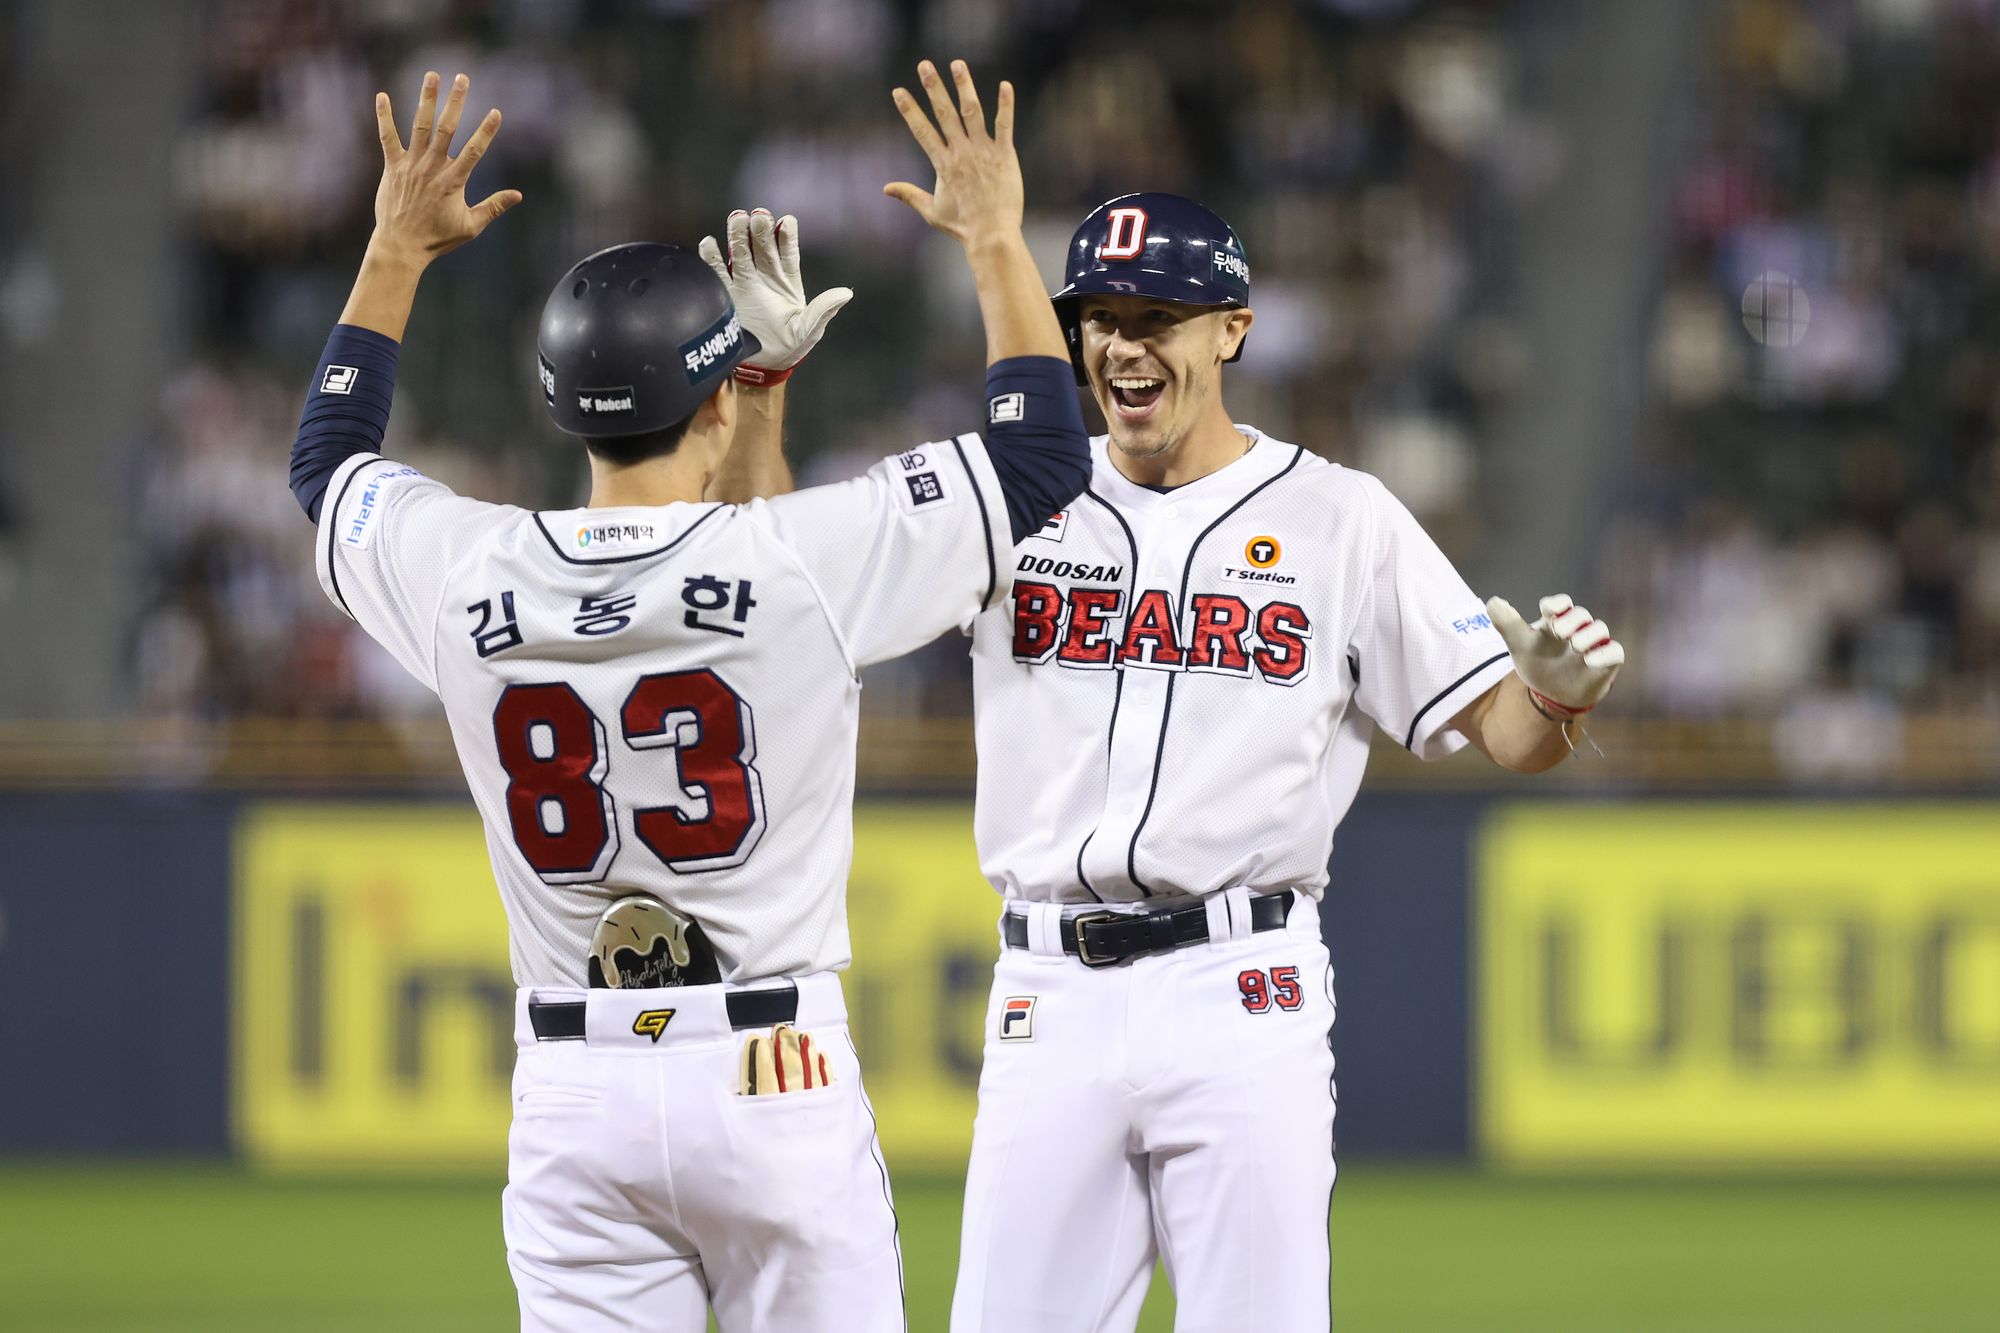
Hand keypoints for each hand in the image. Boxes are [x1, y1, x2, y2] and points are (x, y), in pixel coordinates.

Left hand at [368, 71, 520, 267]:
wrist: (401, 246)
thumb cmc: (438, 238)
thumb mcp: (471, 225)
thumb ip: (494, 207)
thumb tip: (518, 195)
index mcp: (453, 181)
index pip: (475, 150)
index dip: (487, 131)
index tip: (497, 112)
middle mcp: (432, 167)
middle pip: (447, 127)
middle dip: (456, 101)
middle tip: (463, 78)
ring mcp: (411, 164)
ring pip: (420, 125)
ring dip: (427, 98)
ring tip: (432, 75)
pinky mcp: (392, 166)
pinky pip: (387, 137)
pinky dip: (384, 116)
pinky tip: (382, 96)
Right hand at [698, 209, 853, 382]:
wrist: (762, 366)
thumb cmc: (790, 346)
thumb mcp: (808, 329)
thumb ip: (823, 310)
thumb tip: (846, 293)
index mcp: (787, 281)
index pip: (787, 252)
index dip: (787, 236)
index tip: (786, 221)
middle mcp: (765, 276)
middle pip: (762, 246)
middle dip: (760, 230)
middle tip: (759, 215)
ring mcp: (744, 283)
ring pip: (740, 253)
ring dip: (737, 235)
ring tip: (737, 217)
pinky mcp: (725, 295)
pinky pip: (717, 272)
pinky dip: (712, 257)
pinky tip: (709, 242)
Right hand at [883, 59, 1020, 249]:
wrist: (992, 234)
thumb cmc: (962, 226)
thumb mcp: (931, 211)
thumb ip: (909, 195)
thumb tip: (886, 189)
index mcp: (942, 164)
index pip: (922, 130)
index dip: (909, 110)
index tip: (898, 91)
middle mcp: (960, 153)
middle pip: (944, 114)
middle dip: (933, 87)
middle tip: (924, 65)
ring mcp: (983, 152)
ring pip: (972, 112)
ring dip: (964, 86)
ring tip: (957, 64)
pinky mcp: (1004, 155)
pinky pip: (1004, 125)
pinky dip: (1005, 105)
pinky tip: (1005, 85)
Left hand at [1486, 593, 1624, 716]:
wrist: (1551, 695)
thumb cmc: (1538, 663)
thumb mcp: (1519, 645)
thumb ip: (1506, 624)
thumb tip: (1493, 602)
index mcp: (1555, 621)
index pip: (1561, 603)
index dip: (1557, 603)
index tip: (1548, 610)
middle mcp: (1577, 629)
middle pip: (1581, 614)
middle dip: (1571, 619)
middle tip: (1559, 631)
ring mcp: (1593, 645)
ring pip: (1600, 629)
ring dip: (1589, 634)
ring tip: (1575, 645)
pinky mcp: (1606, 662)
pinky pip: (1615, 652)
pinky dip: (1605, 654)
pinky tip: (1590, 661)